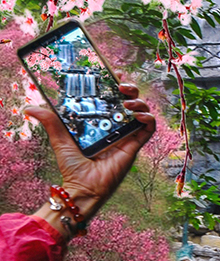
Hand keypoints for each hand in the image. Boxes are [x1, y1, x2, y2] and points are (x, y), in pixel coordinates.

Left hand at [26, 83, 154, 219]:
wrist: (83, 187)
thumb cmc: (73, 166)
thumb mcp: (60, 138)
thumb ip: (51, 121)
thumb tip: (30, 107)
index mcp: (101, 120)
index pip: (112, 96)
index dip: (116, 83)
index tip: (113, 73)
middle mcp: (115, 125)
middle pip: (130, 100)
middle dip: (130, 88)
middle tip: (122, 85)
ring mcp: (127, 134)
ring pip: (142, 110)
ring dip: (139, 102)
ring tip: (127, 103)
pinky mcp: (135, 145)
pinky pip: (149, 128)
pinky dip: (148, 119)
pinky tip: (138, 116)